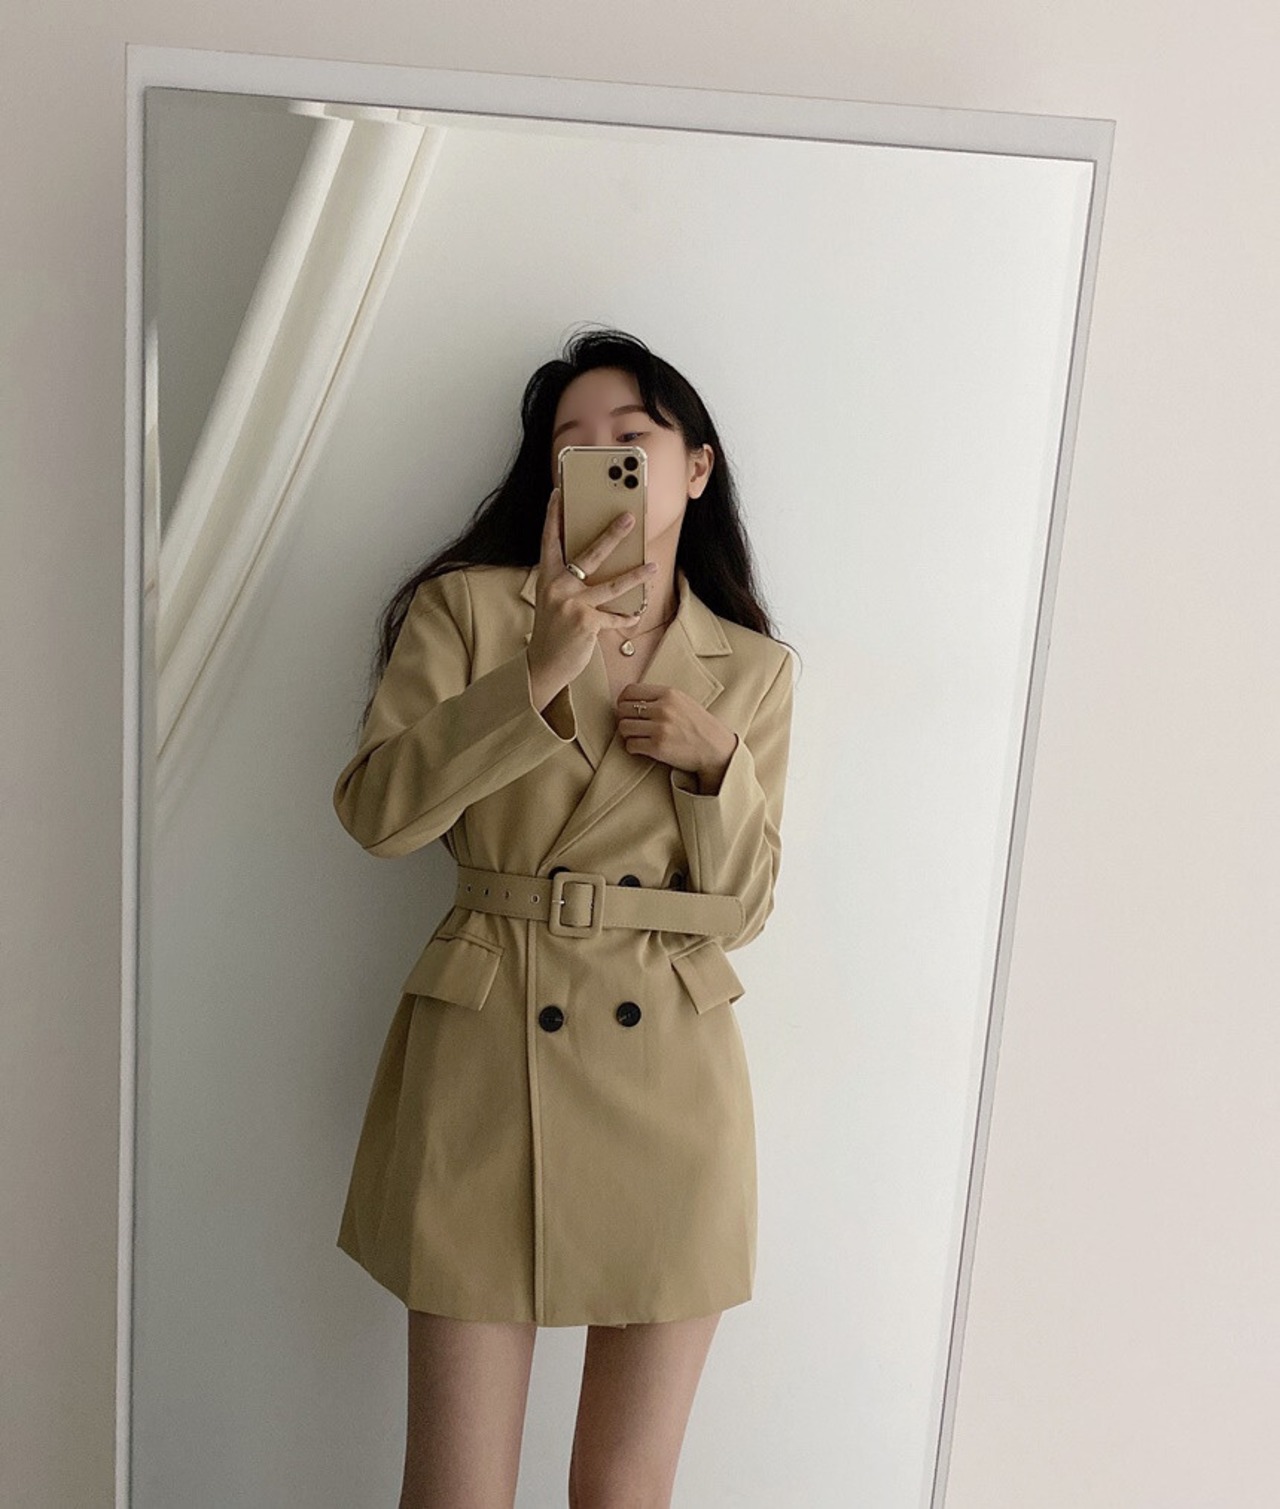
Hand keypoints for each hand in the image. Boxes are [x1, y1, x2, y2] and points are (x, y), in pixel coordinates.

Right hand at [527, 488, 658, 694]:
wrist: (543, 665)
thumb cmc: (553, 630)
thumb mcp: (553, 600)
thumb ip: (567, 581)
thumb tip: (594, 564)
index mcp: (547, 577)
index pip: (549, 540)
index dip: (553, 515)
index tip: (559, 493)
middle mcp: (557, 587)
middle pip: (589, 554)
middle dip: (612, 534)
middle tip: (630, 518)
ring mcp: (571, 604)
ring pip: (611, 585)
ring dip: (636, 576)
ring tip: (652, 567)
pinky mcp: (585, 622)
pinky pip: (614, 616)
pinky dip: (626, 617)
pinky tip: (636, 615)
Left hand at [614, 682, 738, 787]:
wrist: (716, 749)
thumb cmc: (700, 726)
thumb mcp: (684, 701)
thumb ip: (660, 697)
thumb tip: (631, 700)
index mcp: (669, 694)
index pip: (630, 691)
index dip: (623, 701)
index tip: (626, 708)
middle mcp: (663, 709)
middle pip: (623, 709)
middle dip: (624, 718)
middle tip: (631, 725)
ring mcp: (660, 728)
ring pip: (624, 727)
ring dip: (627, 734)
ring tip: (637, 737)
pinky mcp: (658, 748)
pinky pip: (630, 745)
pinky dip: (633, 747)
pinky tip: (642, 747)